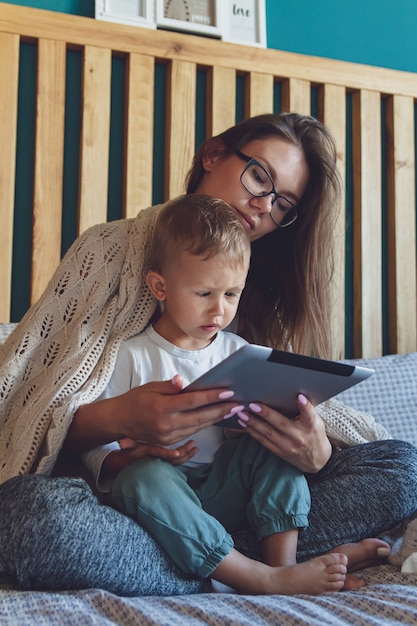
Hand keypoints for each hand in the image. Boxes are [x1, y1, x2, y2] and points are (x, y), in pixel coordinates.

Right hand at [67, 374, 237, 450]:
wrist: (118, 420)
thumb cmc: (135, 399)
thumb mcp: (151, 387)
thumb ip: (169, 386)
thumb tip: (183, 381)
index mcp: (161, 408)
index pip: (192, 401)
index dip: (212, 396)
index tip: (228, 391)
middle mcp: (165, 425)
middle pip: (200, 417)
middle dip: (221, 410)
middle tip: (237, 402)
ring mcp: (167, 437)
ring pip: (198, 427)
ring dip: (216, 418)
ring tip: (231, 409)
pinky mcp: (168, 443)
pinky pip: (191, 432)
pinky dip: (205, 425)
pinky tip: (216, 418)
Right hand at [102, 439, 198, 478]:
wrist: (128, 463)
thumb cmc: (130, 451)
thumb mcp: (127, 446)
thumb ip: (127, 443)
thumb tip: (122, 443)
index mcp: (148, 455)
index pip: (158, 455)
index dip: (167, 455)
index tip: (176, 454)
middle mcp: (156, 461)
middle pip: (172, 460)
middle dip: (183, 453)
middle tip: (193, 444)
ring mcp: (162, 463)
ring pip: (177, 462)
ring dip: (187, 455)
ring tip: (195, 447)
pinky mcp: (166, 462)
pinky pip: (178, 462)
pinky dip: (186, 456)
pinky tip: (194, 450)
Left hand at [237, 394, 331, 472]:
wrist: (316, 460)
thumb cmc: (314, 434)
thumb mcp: (316, 421)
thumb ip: (306, 410)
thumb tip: (294, 393)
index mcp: (311, 426)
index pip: (309, 415)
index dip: (305, 406)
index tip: (299, 397)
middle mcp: (299, 437)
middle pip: (281, 424)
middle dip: (266, 414)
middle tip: (252, 405)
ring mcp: (288, 446)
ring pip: (268, 434)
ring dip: (253, 423)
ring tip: (242, 414)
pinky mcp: (279, 452)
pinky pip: (263, 441)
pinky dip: (252, 432)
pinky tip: (244, 424)